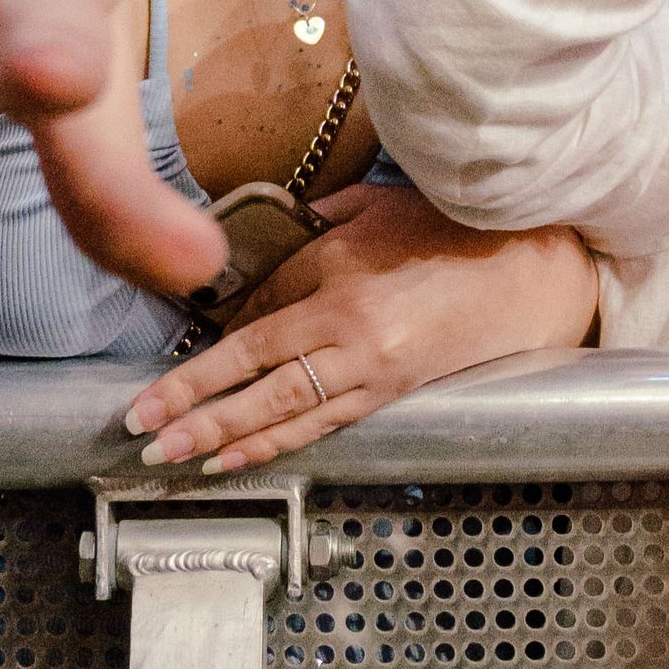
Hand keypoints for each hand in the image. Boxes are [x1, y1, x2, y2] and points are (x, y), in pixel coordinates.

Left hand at [124, 189, 597, 473]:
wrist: (526, 269)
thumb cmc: (443, 227)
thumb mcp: (367, 209)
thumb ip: (308, 230)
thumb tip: (257, 253)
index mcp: (340, 283)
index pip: (253, 328)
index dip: (199, 361)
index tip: (154, 386)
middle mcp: (350, 337)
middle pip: (257, 382)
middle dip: (195, 412)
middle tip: (142, 434)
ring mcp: (372, 373)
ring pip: (285, 416)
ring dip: (224, 441)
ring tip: (174, 459)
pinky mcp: (392, 395)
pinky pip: (322, 426)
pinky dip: (275, 445)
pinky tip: (239, 458)